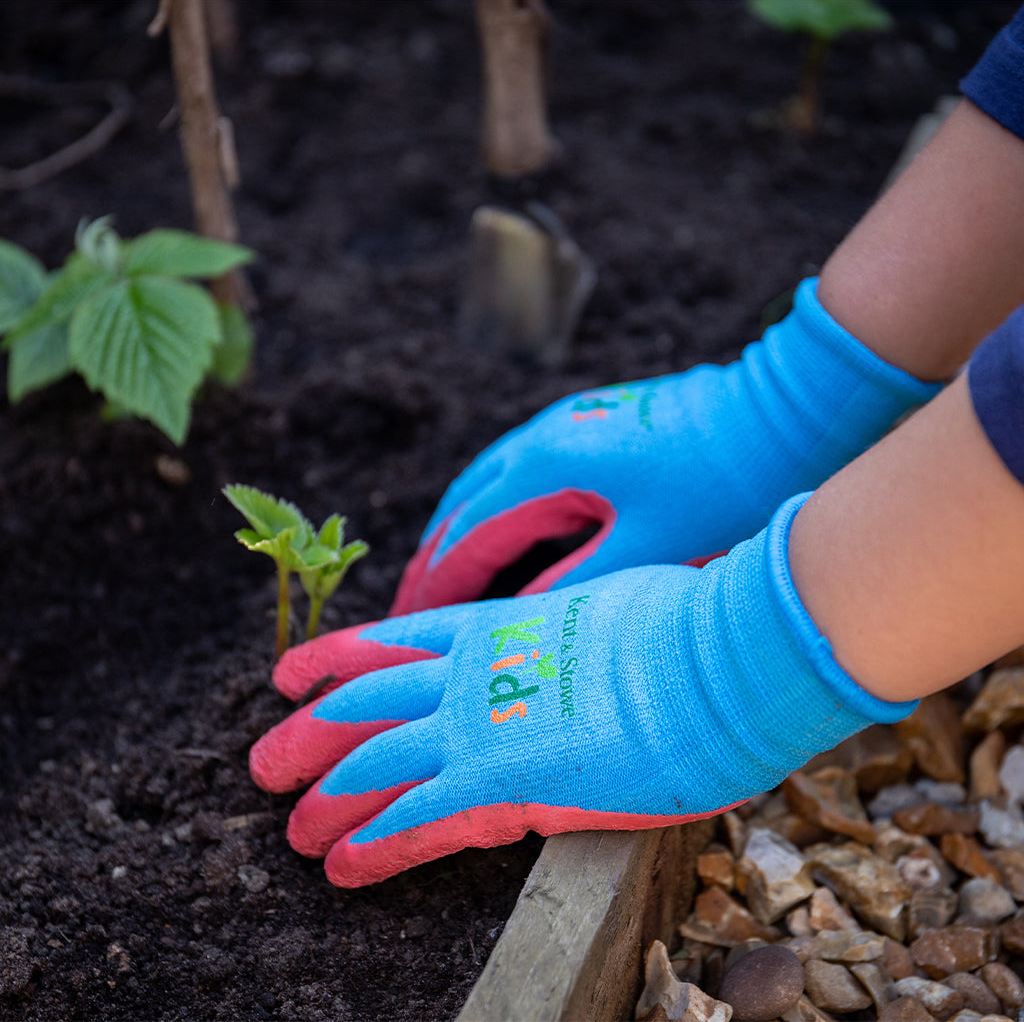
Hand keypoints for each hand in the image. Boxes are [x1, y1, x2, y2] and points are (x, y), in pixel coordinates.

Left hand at [251, 495, 915, 887]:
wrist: (723, 648)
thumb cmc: (688, 625)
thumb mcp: (606, 611)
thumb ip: (563, 635)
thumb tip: (554, 647)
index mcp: (501, 627)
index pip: (394, 639)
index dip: (334, 658)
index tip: (290, 673)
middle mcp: (477, 671)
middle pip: (363, 701)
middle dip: (308, 733)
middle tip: (266, 762)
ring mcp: (487, 725)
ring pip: (374, 763)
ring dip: (328, 798)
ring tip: (294, 830)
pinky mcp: (510, 784)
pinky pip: (419, 819)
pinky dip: (375, 844)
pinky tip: (342, 866)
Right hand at [390, 278, 938, 614]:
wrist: (782, 413)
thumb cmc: (721, 485)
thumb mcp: (647, 548)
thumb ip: (575, 584)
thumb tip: (515, 622)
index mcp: (544, 469)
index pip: (467, 539)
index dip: (434, 589)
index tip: (404, 629)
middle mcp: (540, 440)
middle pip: (463, 508)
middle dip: (435, 562)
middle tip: (407, 611)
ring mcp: (563, 426)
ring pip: (487, 486)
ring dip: (460, 534)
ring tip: (440, 578)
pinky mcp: (588, 425)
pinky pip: (519, 472)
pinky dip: (495, 509)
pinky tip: (505, 530)